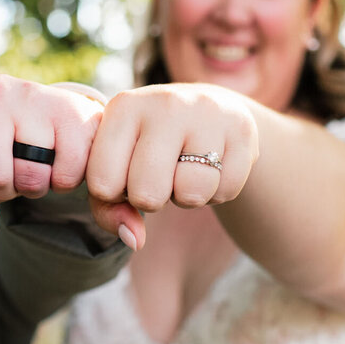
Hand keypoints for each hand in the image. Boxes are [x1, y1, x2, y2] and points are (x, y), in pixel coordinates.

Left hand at [0, 74, 108, 232]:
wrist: (57, 118)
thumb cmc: (2, 150)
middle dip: (6, 190)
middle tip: (15, 169)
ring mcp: (33, 96)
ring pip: (30, 177)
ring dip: (36, 187)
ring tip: (37, 162)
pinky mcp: (70, 110)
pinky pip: (65, 176)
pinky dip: (64, 181)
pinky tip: (60, 158)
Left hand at [86, 83, 258, 216]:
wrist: (207, 111)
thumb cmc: (149, 148)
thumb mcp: (117, 166)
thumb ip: (108, 208)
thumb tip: (134, 240)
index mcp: (123, 107)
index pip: (102, 182)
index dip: (114, 195)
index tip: (124, 176)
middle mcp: (163, 103)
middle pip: (146, 193)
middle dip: (152, 199)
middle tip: (159, 177)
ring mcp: (206, 113)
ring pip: (191, 194)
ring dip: (187, 198)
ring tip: (185, 171)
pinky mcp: (242, 128)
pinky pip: (226, 191)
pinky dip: (217, 193)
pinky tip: (211, 168)